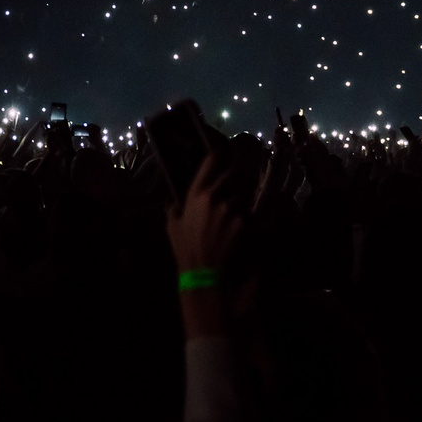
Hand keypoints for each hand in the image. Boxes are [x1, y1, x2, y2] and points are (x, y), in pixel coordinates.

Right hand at [167, 150, 248, 337]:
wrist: (204, 272)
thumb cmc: (185, 249)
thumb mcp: (172, 226)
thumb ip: (173, 208)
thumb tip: (172, 199)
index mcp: (196, 194)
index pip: (211, 163)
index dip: (219, 153)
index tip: (224, 149)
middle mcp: (214, 197)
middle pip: (233, 174)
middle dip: (237, 178)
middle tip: (237, 184)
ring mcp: (230, 209)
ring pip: (244, 192)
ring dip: (244, 197)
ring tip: (240, 207)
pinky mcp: (243, 222)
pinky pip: (249, 211)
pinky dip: (248, 215)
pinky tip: (243, 225)